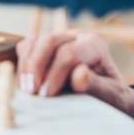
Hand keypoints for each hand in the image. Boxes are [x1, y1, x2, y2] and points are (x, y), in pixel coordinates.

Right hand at [17, 31, 133, 116]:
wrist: (109, 98)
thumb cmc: (111, 98)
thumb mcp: (111, 96)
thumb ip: (96, 86)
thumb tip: (79, 74)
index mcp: (94, 44)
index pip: (69, 52)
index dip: (55, 74)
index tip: (47, 96)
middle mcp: (75, 36)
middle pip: (49, 40)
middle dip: (37, 65)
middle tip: (32, 92)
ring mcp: (58, 39)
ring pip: (34, 41)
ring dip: (26, 65)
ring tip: (27, 90)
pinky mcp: (44, 47)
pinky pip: (26, 47)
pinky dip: (22, 63)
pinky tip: (26, 83)